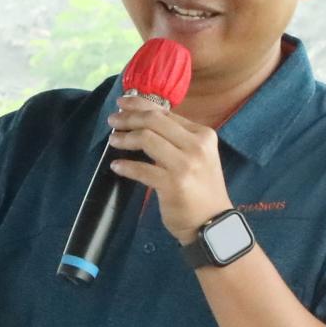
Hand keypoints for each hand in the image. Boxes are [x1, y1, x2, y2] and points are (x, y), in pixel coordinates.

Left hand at [107, 94, 231, 245]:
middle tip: (113, 120)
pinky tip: (117, 166)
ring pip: (147, 139)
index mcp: (203, 135)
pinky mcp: (173, 184)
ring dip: (125, 138)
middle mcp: (197, 145)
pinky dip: (126, 166)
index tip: (122, 104)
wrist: (213, 222)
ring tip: (113, 140)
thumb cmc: (201, 188)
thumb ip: (176, 138)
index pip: (166, 113)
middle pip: (154, 121)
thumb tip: (143, 119)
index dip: (140, 105)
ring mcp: (186, 165)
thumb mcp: (197, 156)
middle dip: (129, 118)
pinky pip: (141, 169)